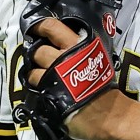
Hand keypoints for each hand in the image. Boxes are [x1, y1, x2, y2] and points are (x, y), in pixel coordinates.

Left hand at [28, 17, 122, 139]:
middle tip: (39, 58)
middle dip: (36, 53)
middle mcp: (64, 57)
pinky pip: (34, 85)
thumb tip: (65, 47)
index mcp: (78, 45)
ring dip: (33, 73)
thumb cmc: (104, 88)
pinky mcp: (48, 92)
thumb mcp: (96, 59)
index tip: (35, 28)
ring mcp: (54, 75)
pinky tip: (43, 89)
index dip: (40, 26)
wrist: (107, 113)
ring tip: (40, 78)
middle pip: (38, 49)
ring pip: (32, 69)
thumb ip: (79, 51)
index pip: (52, 27)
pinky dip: (36, 87)